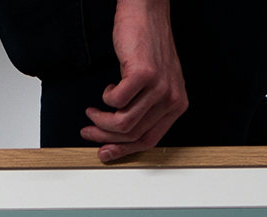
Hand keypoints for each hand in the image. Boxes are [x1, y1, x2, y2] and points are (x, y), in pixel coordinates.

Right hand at [80, 0, 187, 162]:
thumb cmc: (148, 45)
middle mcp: (172, 99)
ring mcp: (159, 86)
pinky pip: (117, 101)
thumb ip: (146, 110)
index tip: (105, 153)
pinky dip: (106, 98)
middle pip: (134, 134)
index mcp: (177, 106)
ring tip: (92, 113)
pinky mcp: (144, 73)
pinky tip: (107, 90)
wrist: (147, 11)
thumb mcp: (155, 84)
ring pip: (124, 122)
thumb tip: (120, 136)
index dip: (124, 151)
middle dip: (106, 138)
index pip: (149, 141)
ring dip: (102, 121)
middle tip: (90, 133)